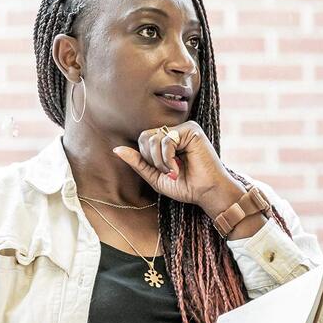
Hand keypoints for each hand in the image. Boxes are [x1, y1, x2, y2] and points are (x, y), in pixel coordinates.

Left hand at [113, 121, 231, 205]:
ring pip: (154, 138)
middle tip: (168, 171)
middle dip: (151, 159)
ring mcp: (184, 128)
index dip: (146, 158)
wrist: (206, 193)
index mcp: (167, 139)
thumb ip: (137, 162)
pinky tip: (178, 167)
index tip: (162, 171)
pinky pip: (166, 140)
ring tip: (174, 171)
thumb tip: (116, 149)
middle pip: (145, 136)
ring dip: (160, 161)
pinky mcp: (191, 130)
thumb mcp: (154, 176)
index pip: (143, 139)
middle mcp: (175, 130)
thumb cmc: (185, 186)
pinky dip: (167, 158)